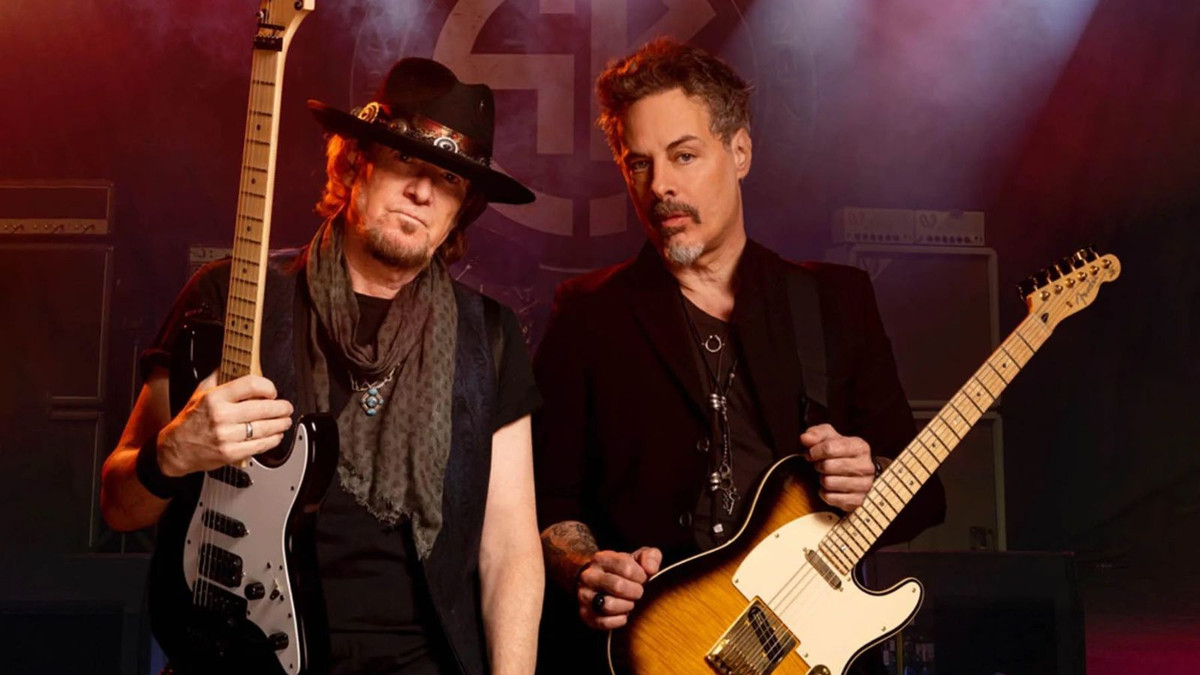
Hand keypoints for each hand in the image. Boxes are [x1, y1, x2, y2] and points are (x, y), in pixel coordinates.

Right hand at [157, 371, 293, 476]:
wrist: (176, 449)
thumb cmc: (191, 419)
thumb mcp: (201, 391)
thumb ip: (221, 375)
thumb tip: (240, 363)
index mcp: (215, 397)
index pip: (251, 385)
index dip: (268, 386)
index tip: (273, 391)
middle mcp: (221, 416)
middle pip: (263, 408)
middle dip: (282, 408)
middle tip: (287, 407)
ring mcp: (226, 436)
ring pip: (265, 428)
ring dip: (281, 424)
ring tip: (285, 421)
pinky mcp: (231, 453)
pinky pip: (260, 446)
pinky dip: (273, 440)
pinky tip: (276, 435)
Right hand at [576, 547, 661, 629]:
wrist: (600, 583)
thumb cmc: (624, 570)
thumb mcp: (638, 558)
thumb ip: (650, 557)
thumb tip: (651, 569)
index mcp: (602, 559)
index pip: (626, 567)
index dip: (640, 575)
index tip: (643, 578)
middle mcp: (589, 576)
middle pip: (618, 586)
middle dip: (635, 592)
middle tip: (638, 592)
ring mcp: (584, 596)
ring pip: (609, 605)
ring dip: (626, 606)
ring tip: (630, 602)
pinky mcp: (586, 614)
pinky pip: (605, 622)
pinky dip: (619, 619)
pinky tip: (623, 613)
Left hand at [801, 423, 874, 510]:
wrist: (854, 472)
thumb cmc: (839, 452)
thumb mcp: (828, 437)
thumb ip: (816, 434)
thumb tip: (805, 438)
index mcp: (860, 447)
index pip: (829, 448)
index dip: (814, 451)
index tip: (811, 453)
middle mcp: (866, 466)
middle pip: (828, 466)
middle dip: (819, 465)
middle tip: (820, 465)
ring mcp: (864, 485)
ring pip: (828, 482)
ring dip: (822, 479)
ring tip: (827, 475)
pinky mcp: (858, 501)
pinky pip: (830, 498)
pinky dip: (825, 493)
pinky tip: (830, 488)